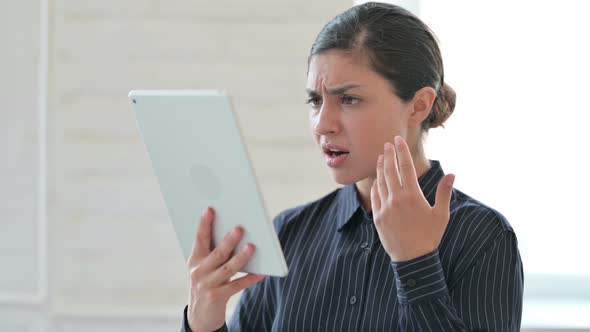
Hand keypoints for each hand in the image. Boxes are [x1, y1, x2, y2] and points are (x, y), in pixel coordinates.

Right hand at [187, 207, 264, 331]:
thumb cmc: (207, 281)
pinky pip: (237, 285)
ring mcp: (207, 285)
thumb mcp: (205, 266)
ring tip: (252, 247)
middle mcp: (199, 271)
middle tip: (240, 228)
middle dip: (228, 240)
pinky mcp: (218, 297)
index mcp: (195, 259)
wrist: (200, 314)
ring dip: (241, 257)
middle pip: (217, 253)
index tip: (210, 209)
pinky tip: (261, 273)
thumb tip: (236, 231)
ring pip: (227, 268)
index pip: (199, 239)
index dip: (204, 224)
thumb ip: (214, 251)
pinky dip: (249, 278)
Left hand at [370, 136, 454, 261]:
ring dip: (380, 167)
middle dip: (389, 155)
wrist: (412, 259)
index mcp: (413, 196)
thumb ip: (444, 192)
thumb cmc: (430, 236)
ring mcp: (385, 207)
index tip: (397, 140)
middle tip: (387, 143)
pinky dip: (376, 185)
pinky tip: (377, 179)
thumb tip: (452, 174)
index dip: (401, 151)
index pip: (405, 167)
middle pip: (390, 171)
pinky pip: (375, 196)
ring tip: (381, 157)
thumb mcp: (441, 215)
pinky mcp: (377, 216)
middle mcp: (397, 199)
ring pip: (380, 182)